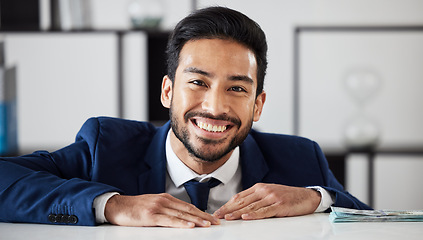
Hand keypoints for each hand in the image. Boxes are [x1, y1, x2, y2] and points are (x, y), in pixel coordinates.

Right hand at [104, 193, 219, 227]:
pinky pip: (169, 220)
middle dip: (203, 216)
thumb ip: (167, 209)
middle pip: (188, 209)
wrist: (117, 206)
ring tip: (207, 225)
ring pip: (181, 215)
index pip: (188, 206)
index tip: (211, 218)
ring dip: (196, 220)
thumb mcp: (153, 205)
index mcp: (166, 198)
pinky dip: (181, 224)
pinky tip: (190, 226)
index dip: (201, 212)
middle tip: (215, 222)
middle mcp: (164, 201)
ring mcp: (158, 207)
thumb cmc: (134, 208)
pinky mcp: (150, 216)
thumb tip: (181, 217)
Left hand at [213, 183, 320, 219]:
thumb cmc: (288, 197)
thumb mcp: (270, 194)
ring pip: (251, 207)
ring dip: (237, 213)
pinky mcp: (279, 205)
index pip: (239, 196)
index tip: (219, 211)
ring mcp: (271, 197)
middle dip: (228, 209)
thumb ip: (257, 198)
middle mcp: (264, 191)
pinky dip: (254, 215)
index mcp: (259, 187)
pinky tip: (245, 218)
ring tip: (227, 218)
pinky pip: (264, 211)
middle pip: (242, 201)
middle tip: (217, 216)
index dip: (228, 204)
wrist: (307, 196)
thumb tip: (241, 207)